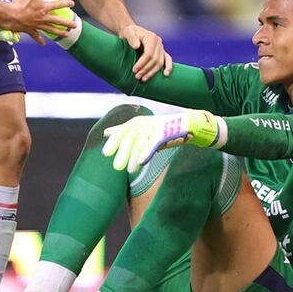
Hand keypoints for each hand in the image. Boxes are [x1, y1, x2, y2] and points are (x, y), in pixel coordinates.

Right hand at [2, 0, 76, 44]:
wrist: (10, 15)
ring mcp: (37, 25)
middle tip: (75, 25)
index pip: (58, 5)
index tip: (72, 4)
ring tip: (66, 35)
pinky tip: (44, 43)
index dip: (65, 3)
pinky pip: (36, 36)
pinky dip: (40, 40)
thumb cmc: (21, 3)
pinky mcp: (30, 30)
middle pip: (58, 21)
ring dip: (59, 33)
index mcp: (45, 8)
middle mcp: (43, 18)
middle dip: (67, 23)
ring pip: (50, 30)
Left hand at [101, 110, 223, 172]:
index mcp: (137, 122)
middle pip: (130, 138)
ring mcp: (154, 127)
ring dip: (134, 157)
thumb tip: (105, 133)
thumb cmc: (162, 128)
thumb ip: (123, 130)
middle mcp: (144, 123)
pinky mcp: (164, 132)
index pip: (122, 131)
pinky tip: (141, 161)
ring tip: (129, 170)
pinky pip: (153, 144)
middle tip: (116, 167)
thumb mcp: (141, 129)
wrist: (187, 124)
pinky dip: (147, 152)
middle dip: (123, 153)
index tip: (105, 154)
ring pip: (141, 143)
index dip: (114, 142)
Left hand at [119, 25, 172, 81]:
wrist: (133, 32)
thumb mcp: (127, 32)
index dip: (142, 63)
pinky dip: (168, 67)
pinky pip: (167, 60)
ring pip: (160, 62)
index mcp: (151, 37)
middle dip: (146, 69)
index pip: (149, 54)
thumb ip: (131, 38)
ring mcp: (161, 47)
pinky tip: (166, 75)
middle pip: (154, 60)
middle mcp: (158, 42)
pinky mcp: (162, 52)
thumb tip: (137, 46)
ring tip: (143, 79)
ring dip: (152, 72)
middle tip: (137, 77)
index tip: (134, 70)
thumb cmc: (129, 32)